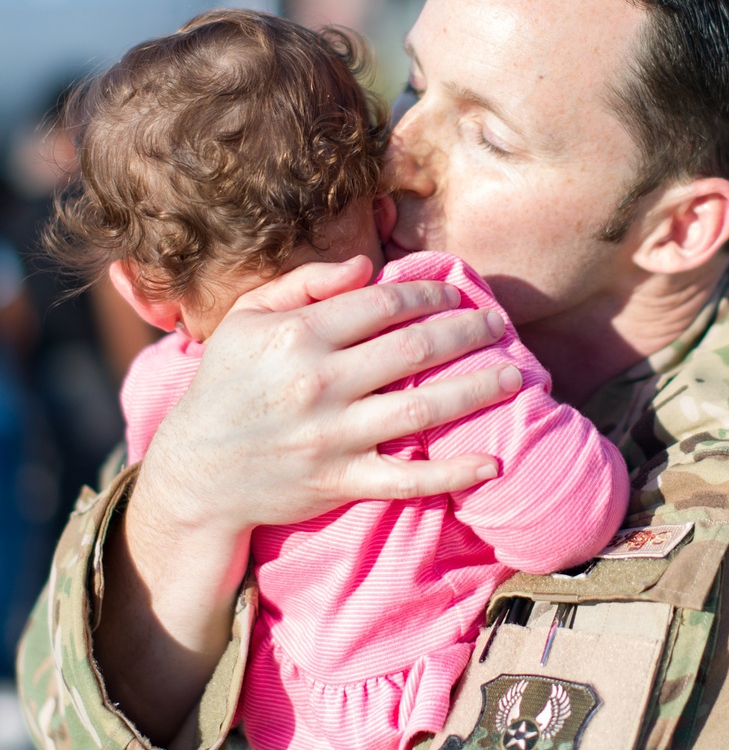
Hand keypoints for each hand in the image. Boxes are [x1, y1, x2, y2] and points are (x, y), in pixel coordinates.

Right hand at [150, 254, 519, 534]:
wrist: (195, 473)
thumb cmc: (224, 388)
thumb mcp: (244, 321)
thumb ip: (303, 285)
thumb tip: (366, 266)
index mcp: (296, 336)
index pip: (381, 304)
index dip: (428, 294)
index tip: (456, 292)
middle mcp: (317, 384)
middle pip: (412, 350)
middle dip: (466, 331)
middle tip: (498, 323)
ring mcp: (332, 437)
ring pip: (421, 410)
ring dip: (476, 390)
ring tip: (513, 375)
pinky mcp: (340, 482)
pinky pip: (408, 479)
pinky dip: (453, 473)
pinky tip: (493, 463)